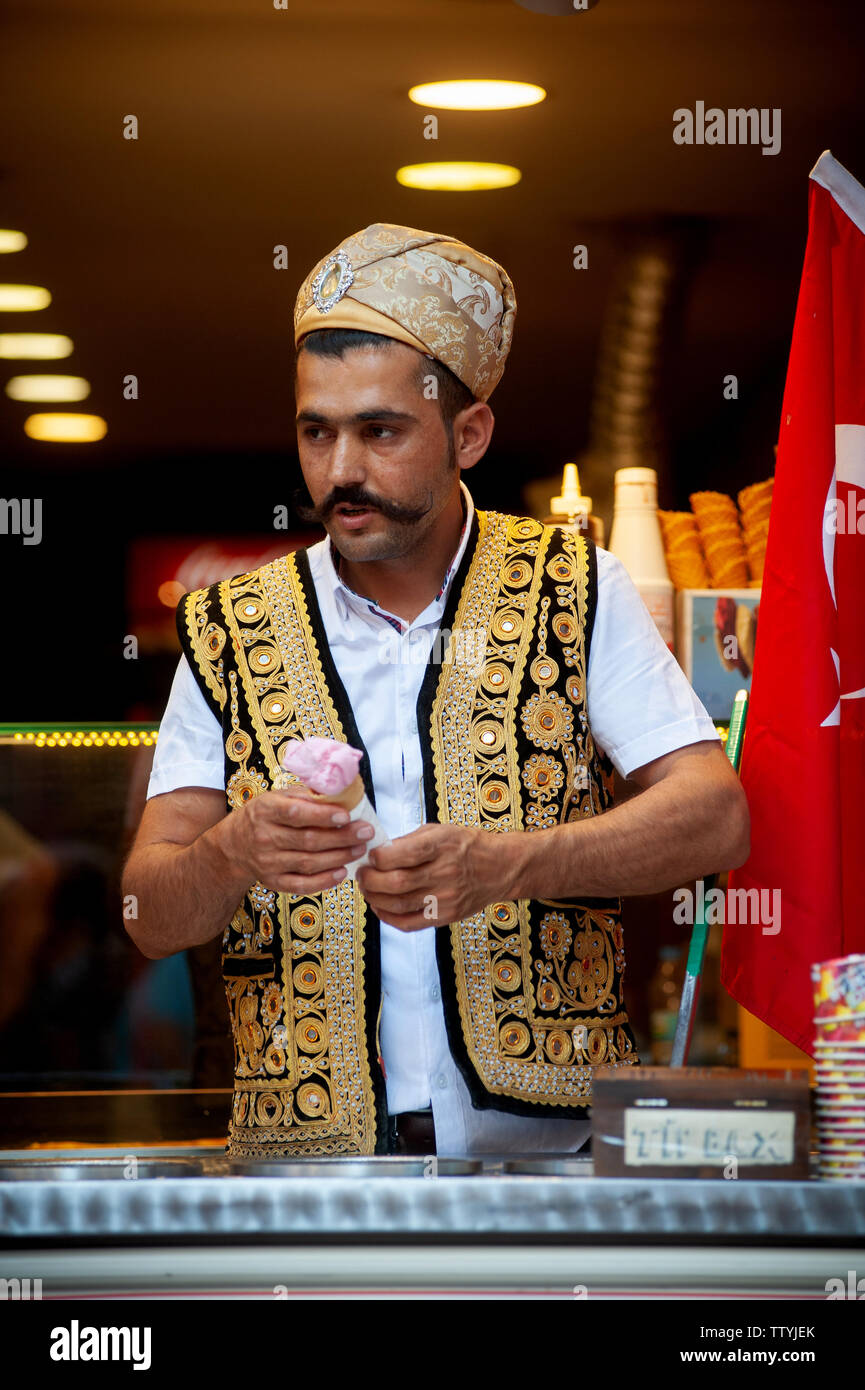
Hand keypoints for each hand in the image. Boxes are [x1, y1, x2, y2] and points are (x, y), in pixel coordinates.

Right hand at [219, 785, 373, 895]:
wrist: (233, 845)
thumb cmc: (263, 815)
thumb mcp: (277, 797)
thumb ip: (305, 795)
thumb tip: (341, 791)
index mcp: (266, 810)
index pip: (296, 813)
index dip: (323, 815)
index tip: (346, 816)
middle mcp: (264, 837)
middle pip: (308, 840)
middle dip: (342, 837)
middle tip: (365, 832)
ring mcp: (267, 862)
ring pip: (309, 863)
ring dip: (339, 857)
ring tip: (359, 849)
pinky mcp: (272, 881)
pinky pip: (301, 885)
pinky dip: (324, 881)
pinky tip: (342, 872)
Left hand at [356, 823, 511, 930]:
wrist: (499, 868)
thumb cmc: (466, 845)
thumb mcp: (440, 830)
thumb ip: (409, 841)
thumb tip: (377, 853)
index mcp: (442, 845)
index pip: (403, 854)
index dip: (378, 857)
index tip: (371, 856)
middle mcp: (445, 872)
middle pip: (396, 883)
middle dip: (370, 880)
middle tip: (361, 874)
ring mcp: (446, 898)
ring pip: (398, 905)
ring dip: (374, 898)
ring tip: (368, 889)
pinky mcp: (446, 916)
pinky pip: (409, 923)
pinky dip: (388, 917)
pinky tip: (380, 907)